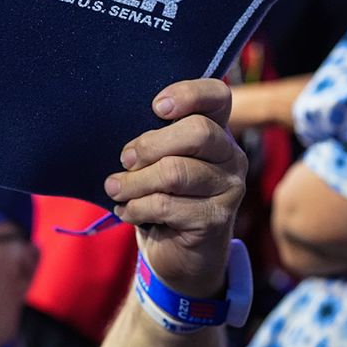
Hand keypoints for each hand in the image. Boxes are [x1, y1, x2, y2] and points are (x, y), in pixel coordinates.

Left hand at [104, 79, 245, 297]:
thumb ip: (154, 142)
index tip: (157, 107)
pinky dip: (136, 207)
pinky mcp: (216, 219)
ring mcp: (229, 188)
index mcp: (216, 131)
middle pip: (197, 132)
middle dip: (150, 145)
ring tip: (115, 189)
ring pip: (175, 172)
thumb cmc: (164, 196)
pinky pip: (167, 205)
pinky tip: (126, 211)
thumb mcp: (159, 162)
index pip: (218, 96)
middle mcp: (230, 156)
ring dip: (134, 182)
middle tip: (125, 159)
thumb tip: (127, 144)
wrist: (181, 253)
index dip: (188, 94)